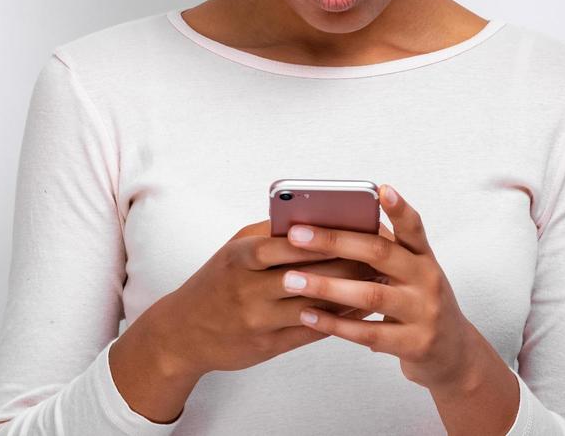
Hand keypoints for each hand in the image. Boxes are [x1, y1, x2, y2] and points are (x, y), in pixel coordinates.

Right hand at [156, 218, 386, 376]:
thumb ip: (271, 234)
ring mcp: (258, 320)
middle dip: (348, 263)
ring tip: (379, 281)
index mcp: (240, 256)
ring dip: (350, 293)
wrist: (183, 333)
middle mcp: (248, 288)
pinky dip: (339, 320)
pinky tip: (361, 310)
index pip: (289, 242)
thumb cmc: (218, 283)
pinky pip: (311, 331)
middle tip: (382, 254)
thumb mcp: (234, 250)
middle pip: (309, 274)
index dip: (325, 237)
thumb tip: (318, 218)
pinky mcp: (267, 346)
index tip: (358, 228)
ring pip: (315, 305)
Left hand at [280, 183, 490, 392]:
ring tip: (292, 279)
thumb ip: (385, 252)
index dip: (399, 208)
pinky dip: (334, 324)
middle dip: (334, 242)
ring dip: (326, 287)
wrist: (454, 354)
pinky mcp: (414, 343)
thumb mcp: (413, 274)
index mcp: (424, 257)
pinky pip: (367, 333)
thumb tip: (335, 223)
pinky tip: (307, 315)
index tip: (381, 189)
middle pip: (380, 254)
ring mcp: (423, 312)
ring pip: (370, 295)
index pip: (413, 227)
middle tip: (296, 234)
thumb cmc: (420, 304)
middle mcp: (428, 280)